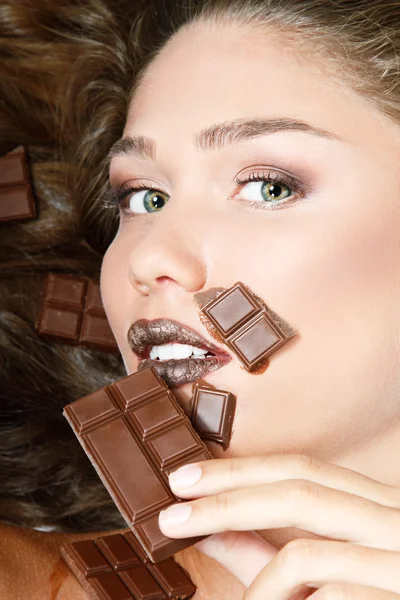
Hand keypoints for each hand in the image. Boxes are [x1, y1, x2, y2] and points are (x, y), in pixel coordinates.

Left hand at [159, 454, 399, 598]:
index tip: (186, 479)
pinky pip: (325, 594)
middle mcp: (394, 518)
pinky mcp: (399, 595)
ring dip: (256, 585)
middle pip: (300, 489)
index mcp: (376, 505)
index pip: (303, 469)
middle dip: (227, 497)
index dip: (240, 470)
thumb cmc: (369, 595)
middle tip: (172, 514)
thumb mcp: (320, 573)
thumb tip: (208, 529)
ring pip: (306, 552)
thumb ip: (265, 554)